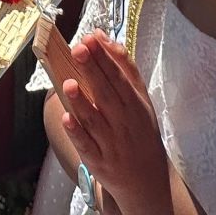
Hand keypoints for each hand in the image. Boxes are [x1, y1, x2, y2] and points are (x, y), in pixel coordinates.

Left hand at [56, 33, 173, 211]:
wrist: (149, 180)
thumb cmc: (141, 131)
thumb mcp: (141, 99)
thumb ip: (123, 66)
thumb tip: (102, 36)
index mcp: (135, 104)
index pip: (118, 77)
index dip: (103, 58)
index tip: (89, 39)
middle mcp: (124, 122)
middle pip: (106, 93)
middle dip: (92, 71)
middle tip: (78, 50)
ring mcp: (111, 143)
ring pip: (94, 120)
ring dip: (81, 102)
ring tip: (68, 84)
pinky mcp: (99, 161)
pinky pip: (87, 146)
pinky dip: (77, 133)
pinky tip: (67, 119)